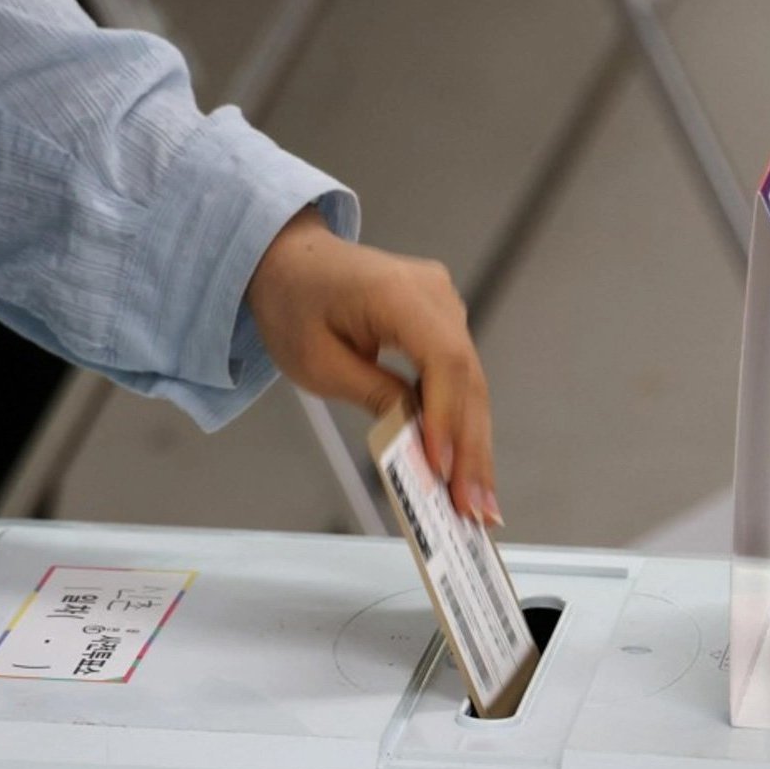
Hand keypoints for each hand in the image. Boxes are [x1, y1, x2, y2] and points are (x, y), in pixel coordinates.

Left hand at [246, 207, 500, 524]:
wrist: (292, 260)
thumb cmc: (294, 304)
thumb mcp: (318, 362)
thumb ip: (372, 396)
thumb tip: (417, 440)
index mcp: (396, 292)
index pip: (442, 359)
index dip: (447, 417)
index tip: (441, 468)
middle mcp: (434, 293)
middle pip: (467, 377)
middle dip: (471, 449)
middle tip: (474, 508)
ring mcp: (445, 305)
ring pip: (472, 384)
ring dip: (474, 445)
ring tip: (478, 504)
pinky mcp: (445, 322)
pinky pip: (460, 378)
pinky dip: (462, 423)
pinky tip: (468, 468)